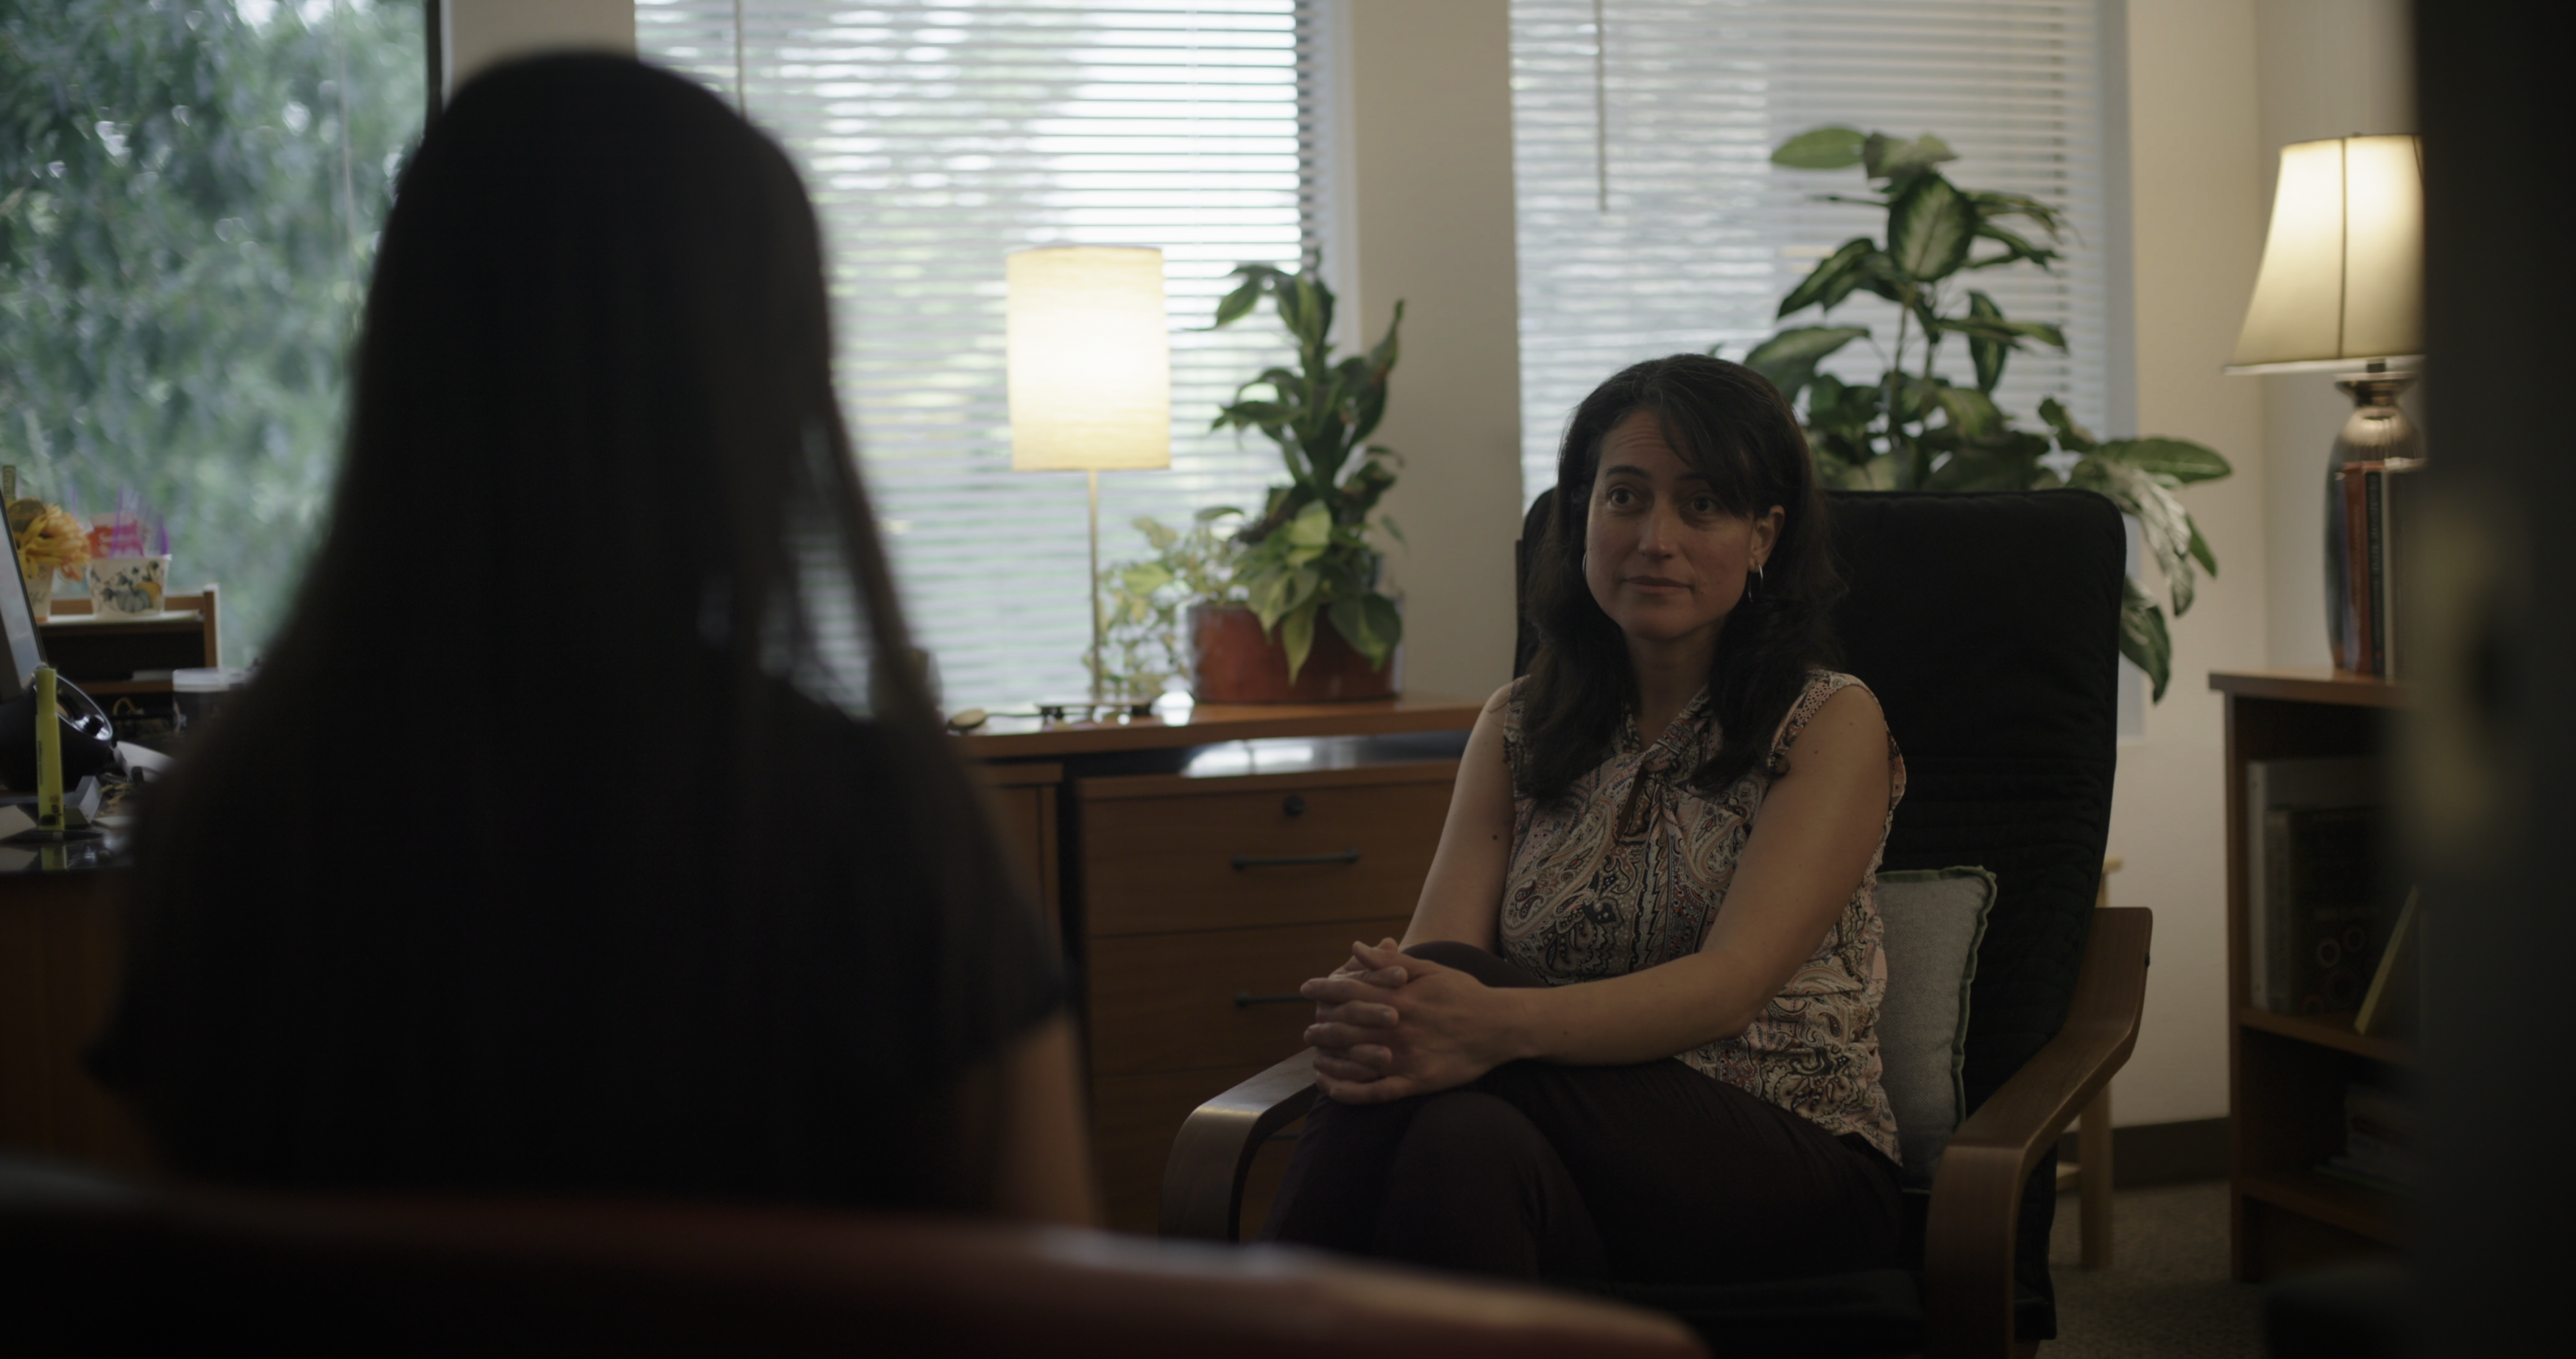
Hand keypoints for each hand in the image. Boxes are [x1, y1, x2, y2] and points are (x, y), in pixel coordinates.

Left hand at [1302, 940, 1519, 1104]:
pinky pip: (1374, 1092)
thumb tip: (1356, 947)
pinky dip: (1347, 1091)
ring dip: (1328, 1059)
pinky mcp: (1416, 1082)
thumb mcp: (1429, 969)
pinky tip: (1330, 1087)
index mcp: (1399, 997)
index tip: (1306, 988)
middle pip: (1344, 1027)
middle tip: (1308, 1030)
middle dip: (1320, 1027)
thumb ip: (1390, 961)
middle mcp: (1397, 1028)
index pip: (1349, 990)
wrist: (1500, 1026)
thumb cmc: (1464, 993)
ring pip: (1353, 1061)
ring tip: (1315, 1057)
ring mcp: (1406, 1057)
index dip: (1323, 988)